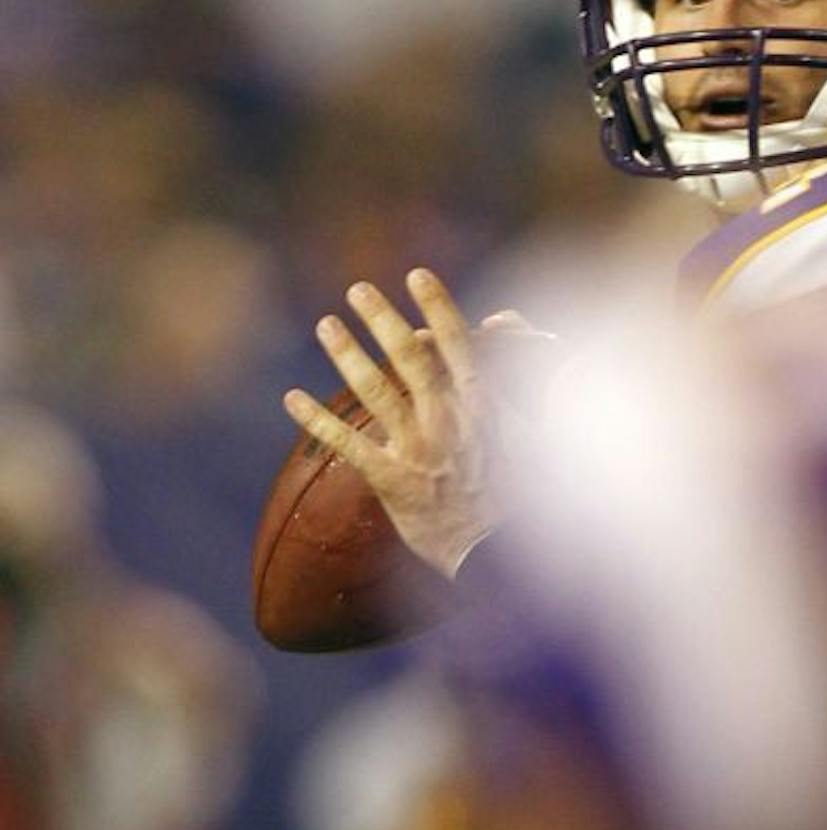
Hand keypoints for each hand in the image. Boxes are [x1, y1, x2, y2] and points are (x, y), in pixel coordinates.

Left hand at [282, 268, 505, 579]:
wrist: (500, 554)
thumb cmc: (524, 495)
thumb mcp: (532, 431)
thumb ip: (516, 381)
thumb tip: (508, 329)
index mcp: (485, 404)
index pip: (458, 341)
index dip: (437, 304)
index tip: (417, 274)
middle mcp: (448, 418)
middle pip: (409, 356)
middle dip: (382, 317)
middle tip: (357, 289)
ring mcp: (417, 447)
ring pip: (374, 389)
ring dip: (346, 353)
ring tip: (325, 325)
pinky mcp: (390, 479)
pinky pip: (346, 443)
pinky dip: (315, 419)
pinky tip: (291, 397)